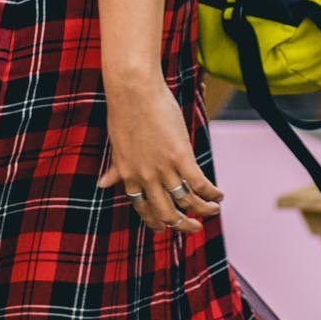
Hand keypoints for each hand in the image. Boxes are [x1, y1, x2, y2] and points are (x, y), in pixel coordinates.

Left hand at [97, 72, 223, 231]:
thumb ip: (115, 170)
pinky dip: (211, 193)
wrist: (133, 91)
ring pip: (187, 201)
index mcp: (129, 177)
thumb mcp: (117, 148)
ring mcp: (163, 168)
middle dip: (183, 225)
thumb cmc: (124, 114)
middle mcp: (145, 178)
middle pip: (167, 213)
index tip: (165, 227)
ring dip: (203, 210)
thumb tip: (101, 184)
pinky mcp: (180, 155)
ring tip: (212, 210)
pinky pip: (199, 183)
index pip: (143, 210)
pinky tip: (219, 195)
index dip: (156, 222)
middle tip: (195, 228)